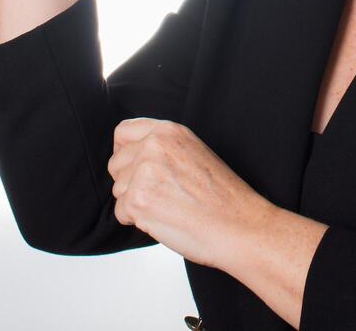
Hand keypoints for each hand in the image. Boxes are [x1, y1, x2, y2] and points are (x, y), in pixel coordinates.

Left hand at [108, 118, 273, 270]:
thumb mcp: (194, 152)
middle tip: (161, 195)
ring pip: (118, 190)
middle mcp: (154, 146)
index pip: (123, 131)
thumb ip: (162, 147)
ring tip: (168, 207)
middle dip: (130, 182)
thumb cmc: (222, 196)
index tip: (134, 166)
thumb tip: (131, 156)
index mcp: (168, 131)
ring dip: (135, 203)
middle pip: (116, 164)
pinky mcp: (138, 200)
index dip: (125, 152)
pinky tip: (164, 219)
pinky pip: (121, 212)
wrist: (239, 225)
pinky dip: (138, 221)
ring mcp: (144, 171)